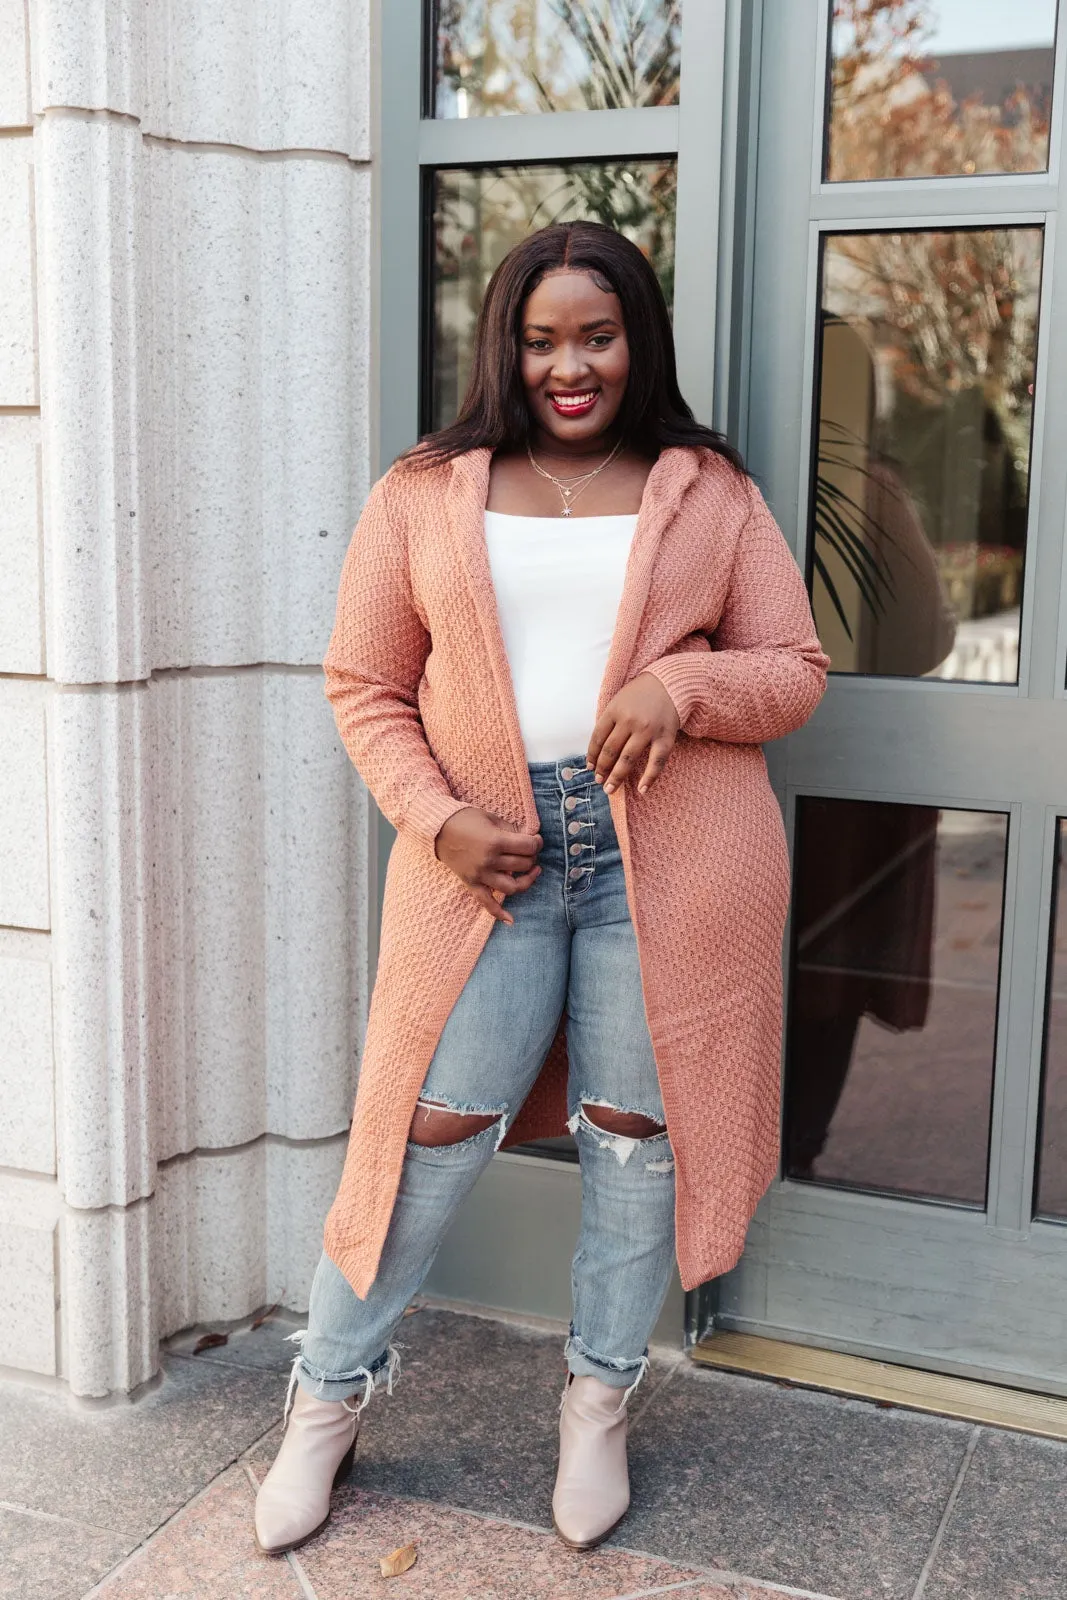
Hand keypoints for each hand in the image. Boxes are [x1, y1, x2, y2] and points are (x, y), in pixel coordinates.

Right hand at [434, 807, 542, 924]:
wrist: (437, 828)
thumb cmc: (465, 819)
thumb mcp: (491, 818)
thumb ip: (511, 830)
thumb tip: (529, 839)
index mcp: (495, 841)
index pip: (528, 847)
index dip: (537, 842)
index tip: (536, 840)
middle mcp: (489, 861)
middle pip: (523, 865)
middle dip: (532, 857)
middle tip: (530, 851)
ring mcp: (480, 875)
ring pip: (513, 887)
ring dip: (527, 880)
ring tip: (531, 872)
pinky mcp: (471, 883)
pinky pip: (486, 903)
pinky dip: (499, 913)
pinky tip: (511, 920)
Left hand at [587, 673, 679, 795]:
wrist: (669, 683)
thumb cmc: (641, 694)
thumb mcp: (618, 701)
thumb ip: (609, 721)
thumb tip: (597, 750)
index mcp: (614, 711)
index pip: (597, 738)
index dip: (592, 756)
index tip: (590, 767)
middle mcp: (629, 721)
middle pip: (610, 751)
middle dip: (602, 769)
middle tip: (598, 781)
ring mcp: (648, 730)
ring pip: (628, 759)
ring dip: (617, 777)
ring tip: (610, 789)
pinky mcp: (665, 737)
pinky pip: (656, 761)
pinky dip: (649, 777)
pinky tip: (642, 790)